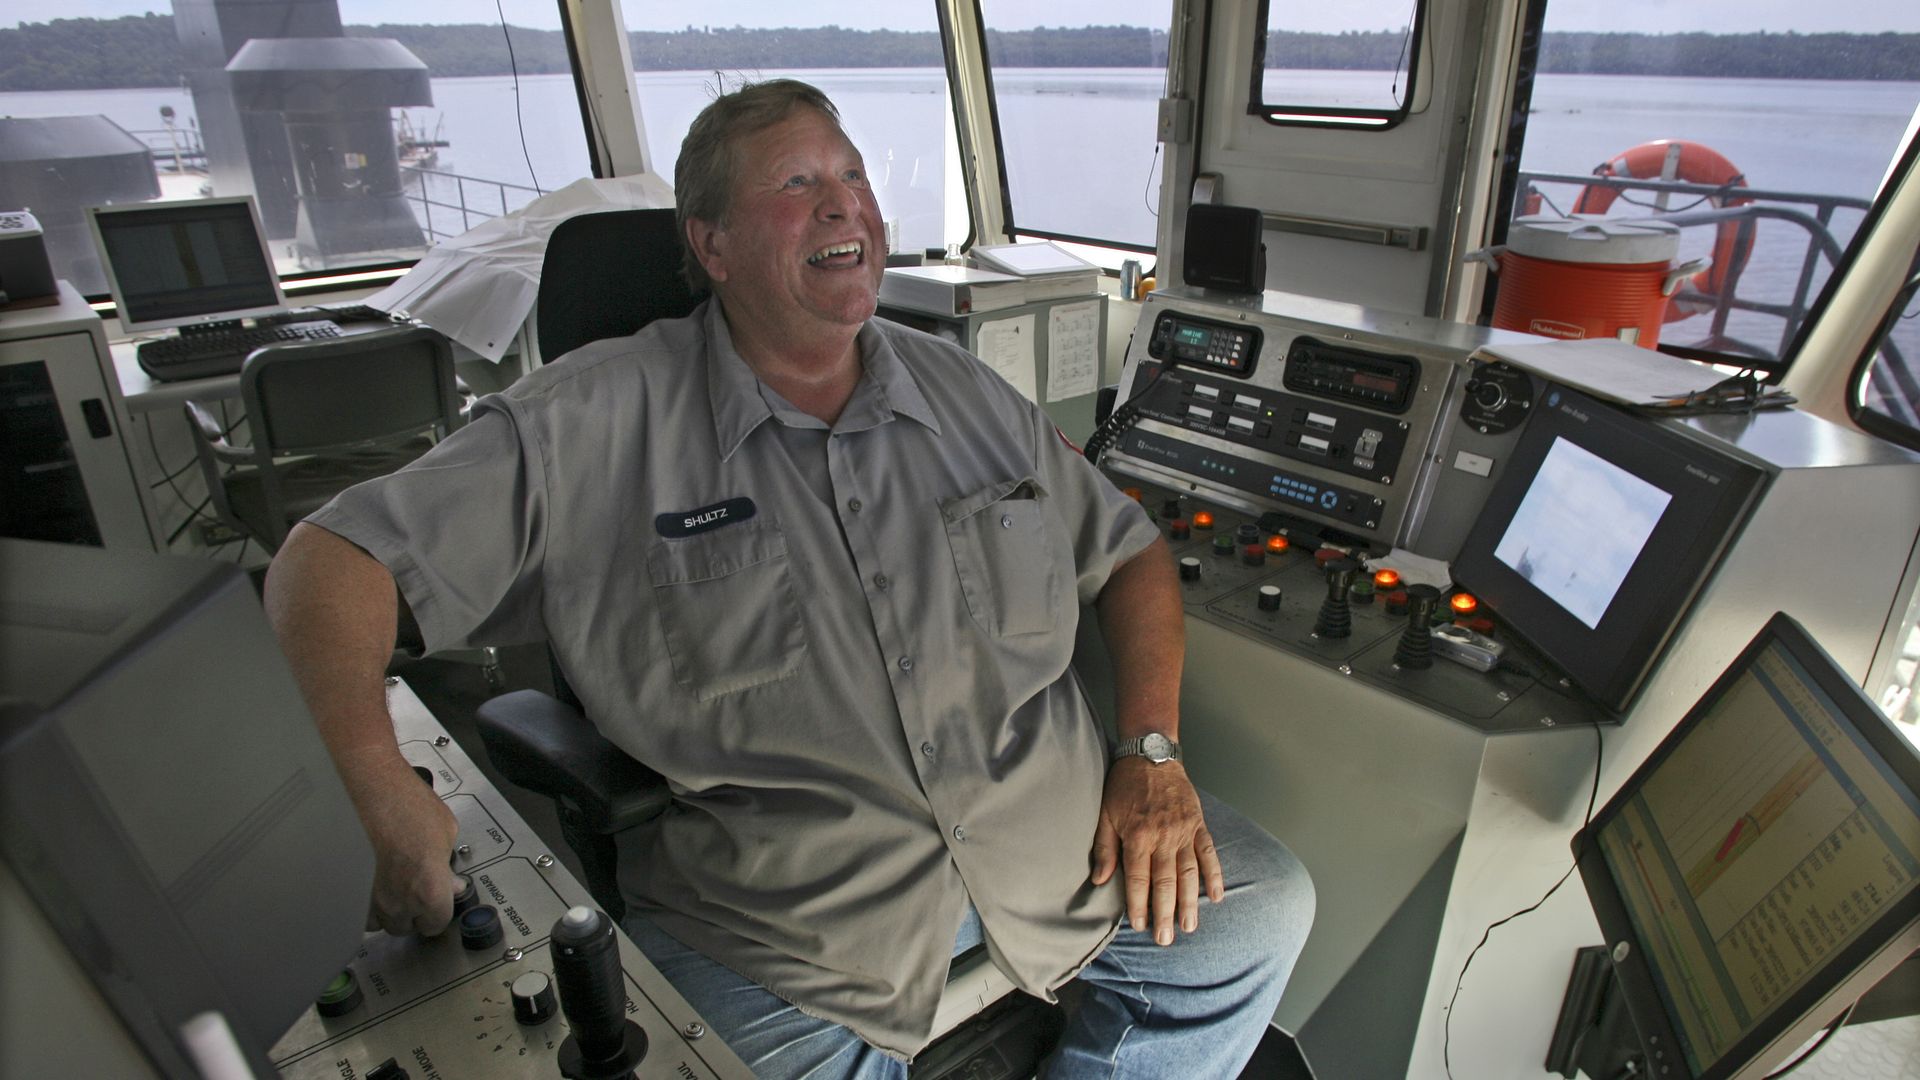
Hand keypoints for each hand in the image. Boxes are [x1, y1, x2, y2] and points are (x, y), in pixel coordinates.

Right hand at [353, 758, 462, 935]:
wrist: (368, 787)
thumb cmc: (406, 803)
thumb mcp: (445, 830)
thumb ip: (448, 864)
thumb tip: (451, 882)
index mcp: (429, 891)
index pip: (436, 924)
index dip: (437, 911)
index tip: (437, 900)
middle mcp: (397, 902)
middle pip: (405, 927)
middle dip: (412, 910)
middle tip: (413, 886)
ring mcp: (368, 899)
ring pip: (379, 922)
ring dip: (387, 909)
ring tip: (391, 883)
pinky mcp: (345, 889)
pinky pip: (357, 910)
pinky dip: (364, 902)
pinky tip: (370, 881)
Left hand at [1089, 757, 1224, 944]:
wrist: (1151, 754)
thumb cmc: (1124, 785)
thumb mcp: (1105, 814)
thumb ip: (1104, 848)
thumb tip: (1099, 880)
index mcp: (1138, 835)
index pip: (1137, 878)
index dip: (1138, 904)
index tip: (1140, 925)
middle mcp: (1163, 836)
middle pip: (1165, 882)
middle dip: (1164, 913)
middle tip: (1165, 940)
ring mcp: (1184, 831)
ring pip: (1189, 874)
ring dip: (1190, 903)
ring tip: (1188, 927)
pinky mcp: (1199, 825)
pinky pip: (1209, 854)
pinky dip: (1214, 876)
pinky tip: (1216, 897)